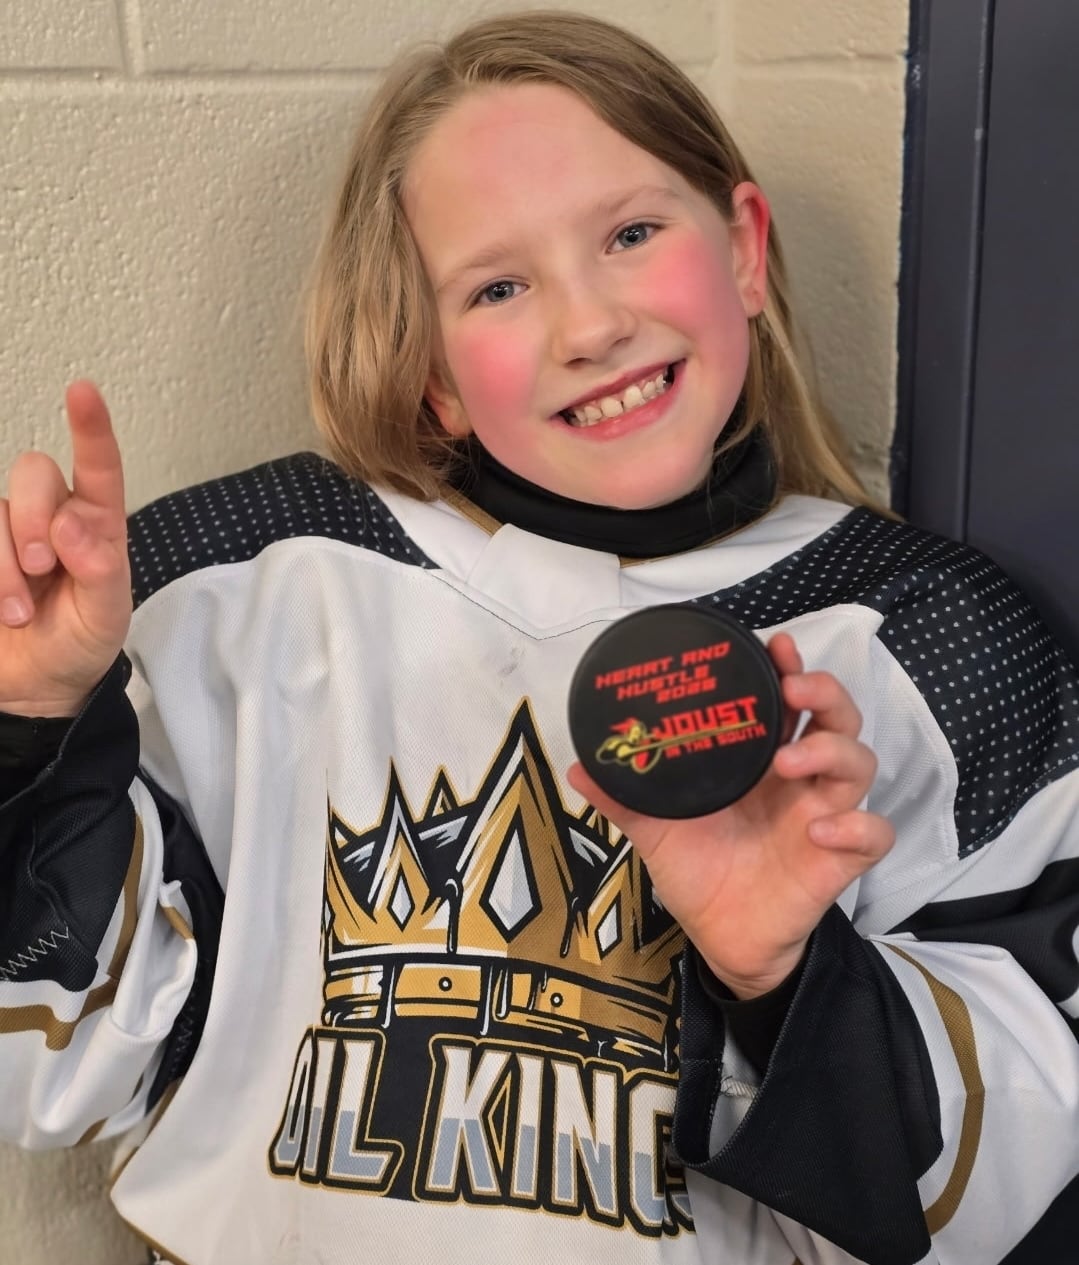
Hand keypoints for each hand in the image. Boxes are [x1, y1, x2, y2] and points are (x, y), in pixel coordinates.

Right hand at [0, 382, 130, 716]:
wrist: (36, 688)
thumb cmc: (79, 644)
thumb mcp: (107, 618)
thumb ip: (101, 573)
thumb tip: (73, 527)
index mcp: (96, 524)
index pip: (98, 467)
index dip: (91, 428)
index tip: (82, 391)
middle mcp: (50, 516)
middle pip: (32, 471)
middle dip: (34, 517)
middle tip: (42, 568)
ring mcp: (5, 532)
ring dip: (2, 564)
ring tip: (19, 612)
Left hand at [567, 632, 893, 998]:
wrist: (720, 938)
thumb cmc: (699, 871)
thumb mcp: (655, 830)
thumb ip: (623, 797)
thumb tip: (579, 765)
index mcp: (762, 762)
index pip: (790, 702)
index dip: (790, 669)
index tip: (776, 645)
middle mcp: (799, 780)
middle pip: (838, 719)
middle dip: (825, 695)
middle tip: (793, 689)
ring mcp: (823, 814)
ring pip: (860, 765)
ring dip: (832, 751)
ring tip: (789, 762)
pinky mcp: (839, 859)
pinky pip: (873, 835)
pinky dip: (856, 827)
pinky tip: (820, 830)